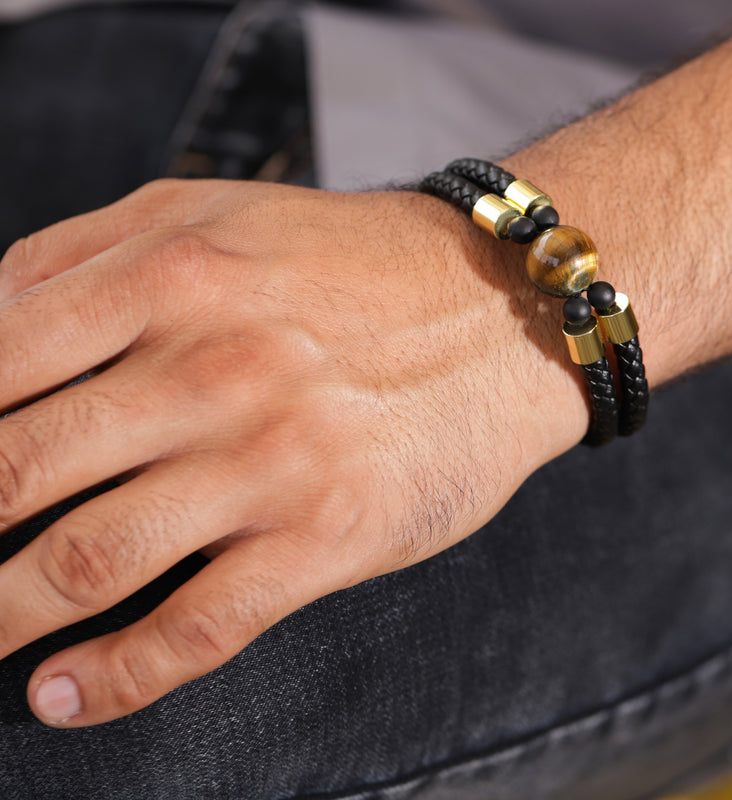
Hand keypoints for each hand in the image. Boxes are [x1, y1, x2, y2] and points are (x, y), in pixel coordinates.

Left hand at [0, 179, 586, 725]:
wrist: (505, 308)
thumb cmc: (352, 261)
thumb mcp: (211, 213)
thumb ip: (79, 256)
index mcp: (172, 274)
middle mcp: (214, 366)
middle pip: (12, 474)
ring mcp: (274, 457)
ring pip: (84, 562)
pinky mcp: (331, 534)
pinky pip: (197, 628)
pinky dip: (111, 679)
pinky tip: (62, 693)